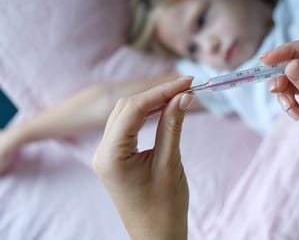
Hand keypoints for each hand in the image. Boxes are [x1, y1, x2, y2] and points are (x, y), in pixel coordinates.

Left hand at [92, 77, 193, 239]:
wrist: (156, 236)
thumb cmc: (164, 207)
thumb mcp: (170, 163)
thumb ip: (173, 125)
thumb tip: (183, 95)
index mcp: (111, 156)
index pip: (134, 109)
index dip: (162, 91)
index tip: (188, 82)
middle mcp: (102, 152)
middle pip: (126, 108)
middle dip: (157, 93)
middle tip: (187, 87)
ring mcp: (106, 155)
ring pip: (126, 114)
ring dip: (152, 102)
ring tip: (180, 94)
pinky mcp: (115, 157)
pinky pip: (128, 126)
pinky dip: (147, 114)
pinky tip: (166, 108)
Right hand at [260, 37, 298, 173]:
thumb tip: (290, 65)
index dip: (291, 50)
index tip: (267, 60)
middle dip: (286, 70)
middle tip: (273, 88)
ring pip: (298, 69)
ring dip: (287, 87)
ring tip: (289, 108)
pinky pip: (298, 83)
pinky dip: (291, 96)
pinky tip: (295, 112)